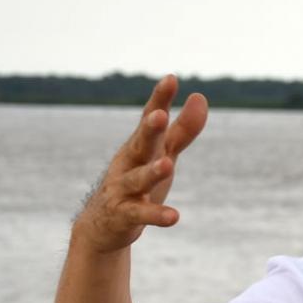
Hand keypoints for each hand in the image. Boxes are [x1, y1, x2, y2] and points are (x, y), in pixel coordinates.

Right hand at [74, 74, 207, 252]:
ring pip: (138, 179)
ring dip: (152, 172)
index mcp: (140, 144)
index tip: (171, 79)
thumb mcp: (162, 154)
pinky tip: (174, 217)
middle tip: (159, 116)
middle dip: (149, 130)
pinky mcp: (124, 215)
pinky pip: (141, 214)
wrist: (102, 224)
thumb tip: (200, 96)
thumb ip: (182, 129)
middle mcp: (129, 162)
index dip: (159, 99)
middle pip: (141, 144)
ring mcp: (123, 189)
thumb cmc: (137, 180)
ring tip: (167, 165)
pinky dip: (156, 215)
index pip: (149, 118)